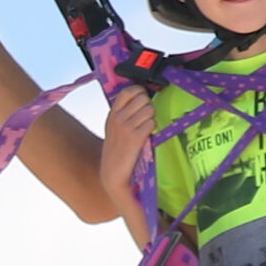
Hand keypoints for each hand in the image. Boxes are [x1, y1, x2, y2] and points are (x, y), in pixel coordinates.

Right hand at [101, 86, 155, 205]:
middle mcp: (118, 118)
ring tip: (146, 128)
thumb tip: (142, 99)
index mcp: (112, 114)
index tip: (143, 99)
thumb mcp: (114, 128)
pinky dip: (153, 128)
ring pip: (149, 110)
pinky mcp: (135, 137)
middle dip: (148, 106)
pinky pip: (152, 123)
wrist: (112, 173)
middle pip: (143, 98)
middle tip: (146, 118)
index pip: (128, 91)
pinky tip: (147, 137)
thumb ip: (124, 113)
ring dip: (152, 118)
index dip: (140, 92)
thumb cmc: (116, 151)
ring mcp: (126, 127)